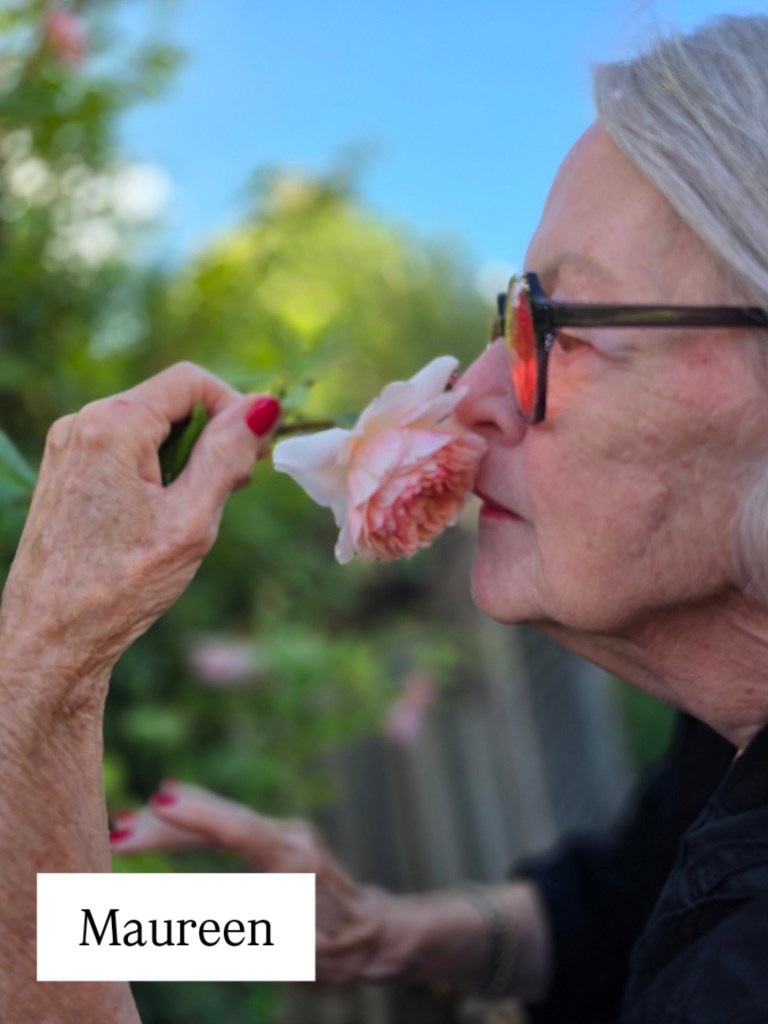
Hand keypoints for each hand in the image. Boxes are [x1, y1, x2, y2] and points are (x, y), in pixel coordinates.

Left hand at [0, 363, 278, 698]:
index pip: (192, 381)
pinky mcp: (65, 473)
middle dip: (211, 437)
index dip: (235, 409)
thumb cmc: (121, 585)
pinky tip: (162, 518)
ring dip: (186, 458)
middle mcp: (81, 424)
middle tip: (232, 491)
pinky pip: (125, 451)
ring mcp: (67, 448)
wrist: (50, 638)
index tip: (254, 456)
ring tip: (194, 514)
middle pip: (170, 402)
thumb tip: (265, 405)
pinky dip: (156, 472)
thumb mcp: (191, 519)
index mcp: (112, 425)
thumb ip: (227, 455)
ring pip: (149, 428)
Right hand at [111, 782, 401, 984]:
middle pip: (221, 820)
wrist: (376, 933)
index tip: (158, 801)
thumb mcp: (285, 949)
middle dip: (167, 822)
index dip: (199, 815)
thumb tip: (180, 907)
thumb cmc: (334, 948)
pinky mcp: (277, 836)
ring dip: (175, 822)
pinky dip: (195, 825)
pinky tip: (164, 819)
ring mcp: (284, 832)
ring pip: (222, 818)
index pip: (240, 830)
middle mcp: (289, 836)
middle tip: (116, 829)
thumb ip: (235, 926)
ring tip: (126, 826)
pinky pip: (229, 826)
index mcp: (294, 860)